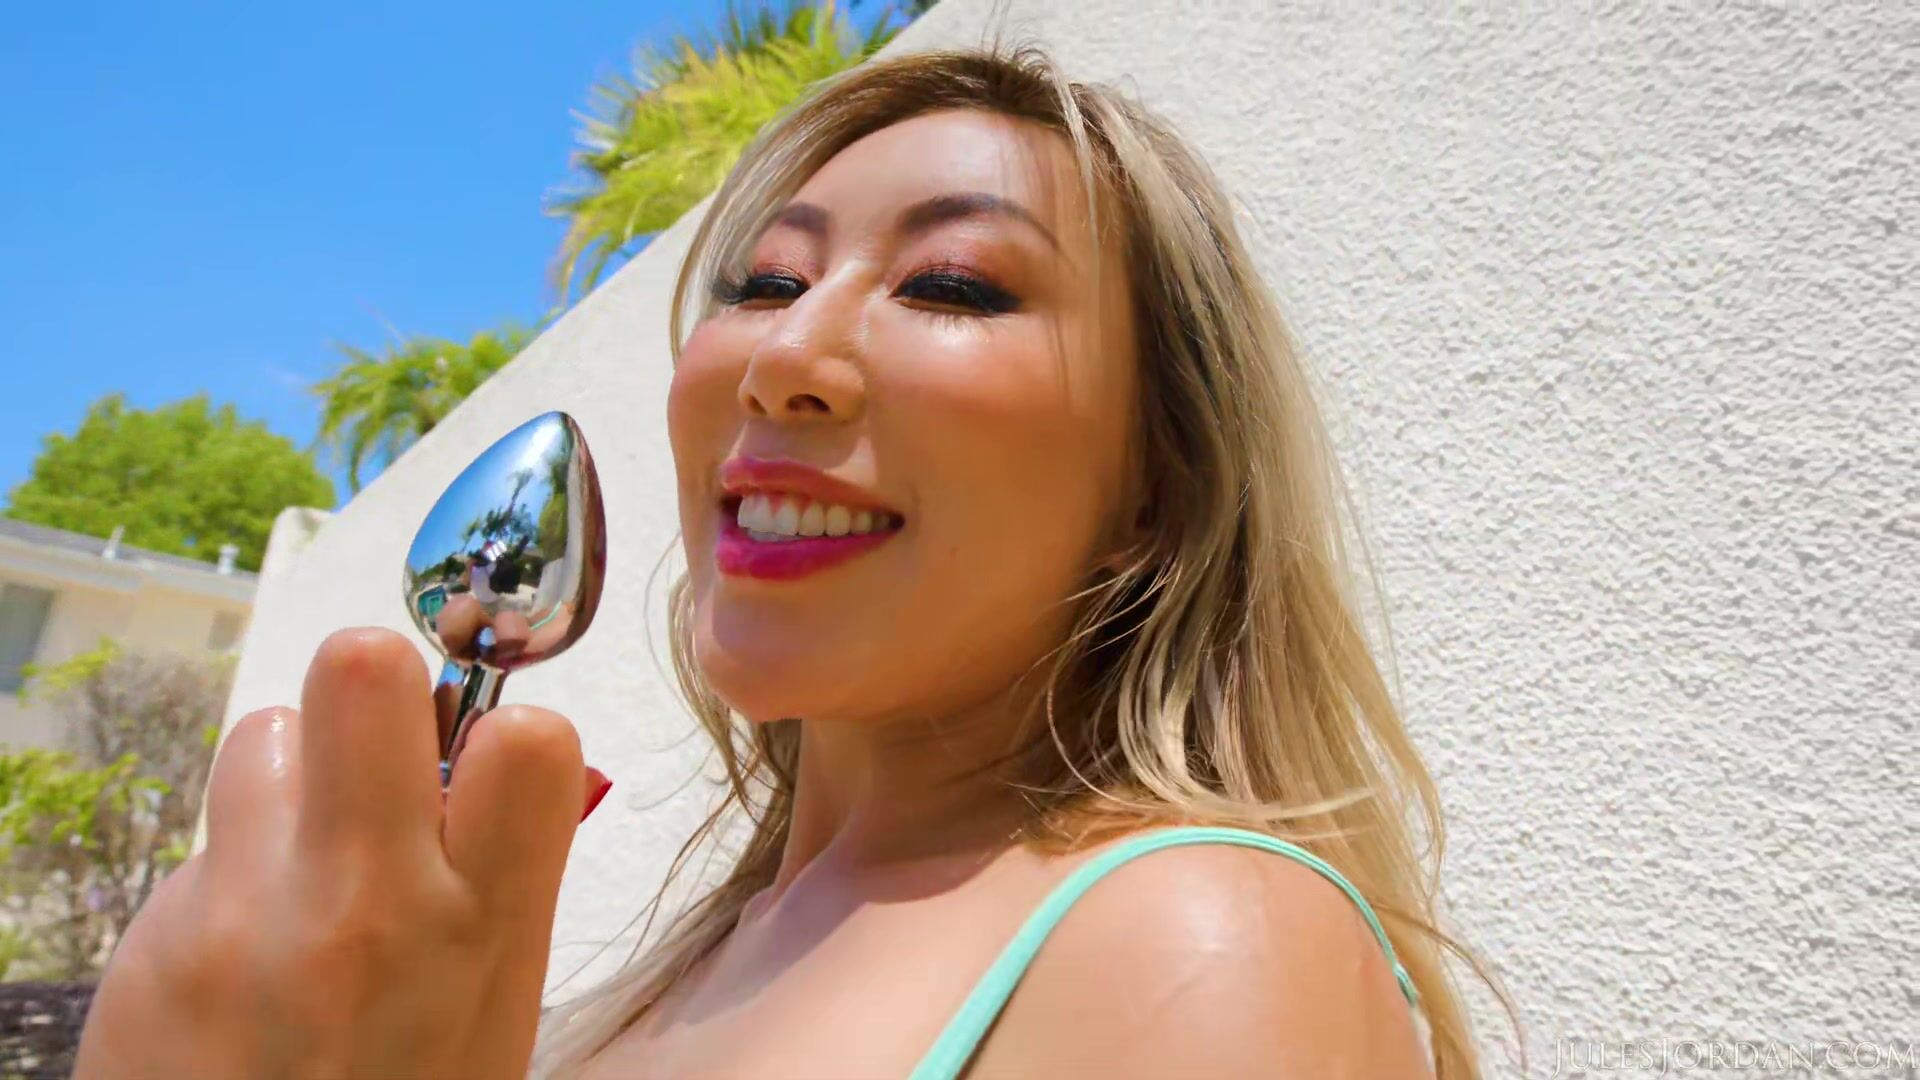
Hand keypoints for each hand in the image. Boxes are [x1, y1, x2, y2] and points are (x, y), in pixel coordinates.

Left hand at [73, 628, 607, 1079]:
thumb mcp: (494, 1014)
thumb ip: (499, 886)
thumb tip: (488, 768)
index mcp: (479, 930)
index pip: (525, 739)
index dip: (501, 729)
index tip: (478, 766)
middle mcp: (363, 903)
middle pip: (360, 669)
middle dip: (377, 686)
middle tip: (376, 754)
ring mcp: (243, 911)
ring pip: (262, 736)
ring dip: (291, 779)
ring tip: (299, 861)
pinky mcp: (154, 935)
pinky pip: (204, 844)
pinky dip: (231, 876)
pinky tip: (240, 954)